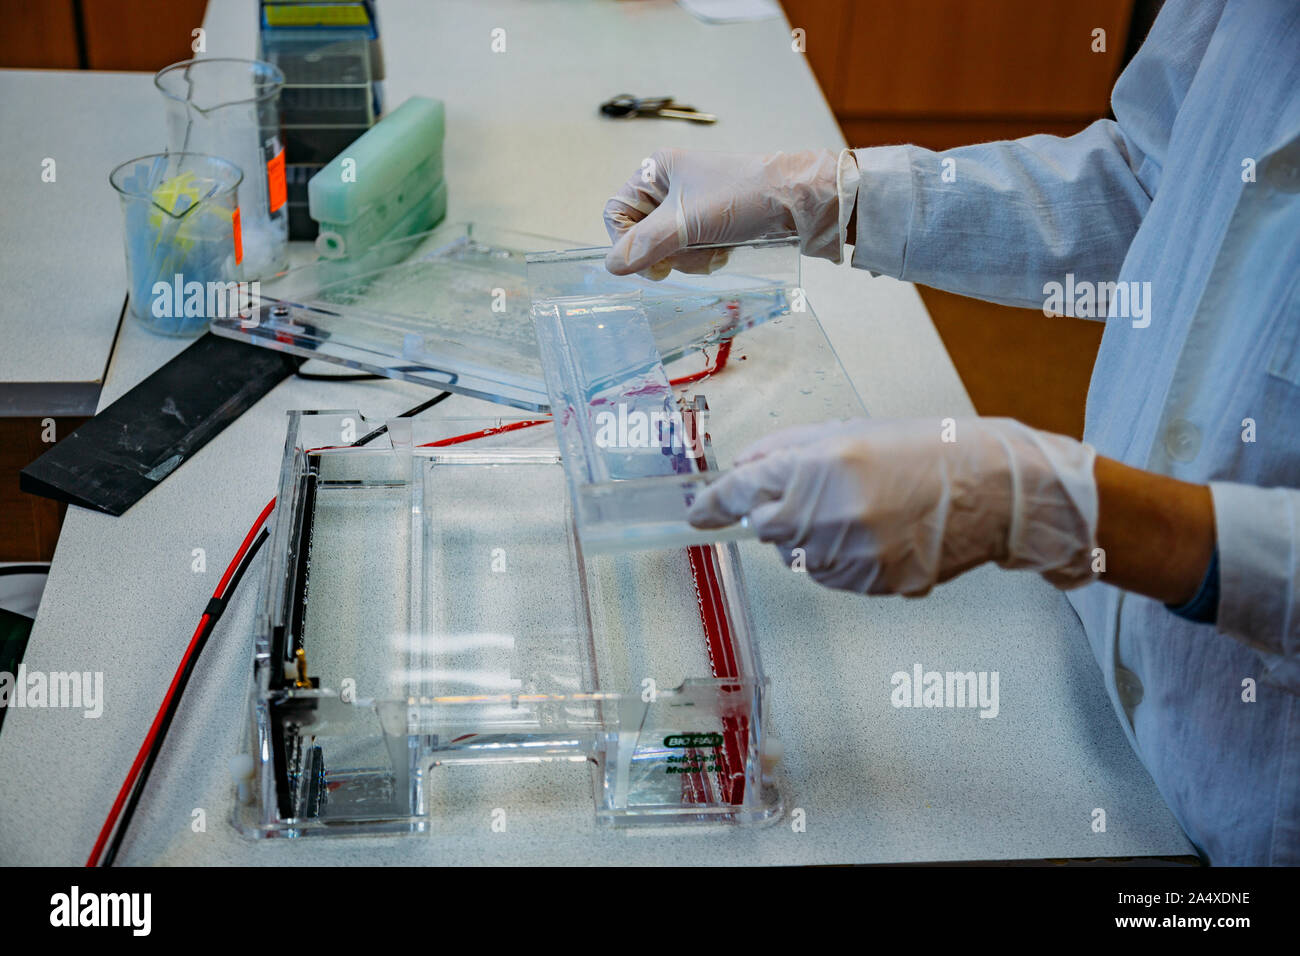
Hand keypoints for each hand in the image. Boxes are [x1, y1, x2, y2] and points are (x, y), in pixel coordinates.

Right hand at [603, 147, 844, 277]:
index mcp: (657, 170)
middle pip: (642, 235)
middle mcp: (669, 186)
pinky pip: (690, 251)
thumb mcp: (689, 222)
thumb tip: (612, 266)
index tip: (653, 264)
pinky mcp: (710, 223)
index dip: (628, 243)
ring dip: (689, 259)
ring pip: (667, 248)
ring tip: (716, 250)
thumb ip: (647, 245)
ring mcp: (690, 206)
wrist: (800, 200)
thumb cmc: (746, 197)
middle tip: (692, 254)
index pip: (617, 213)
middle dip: (667, 253)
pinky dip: (704, 258)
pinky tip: (725, 251)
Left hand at [687, 417, 1098, 595]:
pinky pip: (832, 577)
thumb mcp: (850, 429)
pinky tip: (877, 534)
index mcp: (820, 467)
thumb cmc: (927, 450)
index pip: (744, 491)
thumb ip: (787, 450)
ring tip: (864, 510)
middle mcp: (830, 516)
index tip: (697, 513)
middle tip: (822, 492)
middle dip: (779, 511)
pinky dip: (840, 558)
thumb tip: (743, 470)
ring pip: (798, 556)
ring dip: (812, 537)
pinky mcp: (873, 585)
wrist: (994, 490)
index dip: (714, 502)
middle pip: (766, 528)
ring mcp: (852, 557)